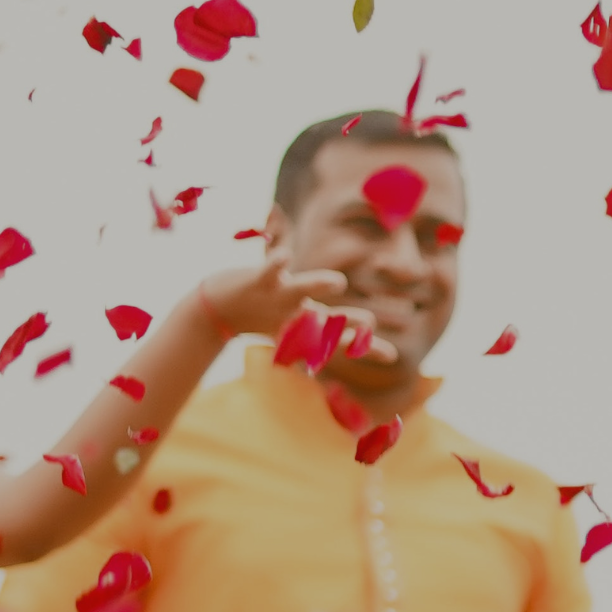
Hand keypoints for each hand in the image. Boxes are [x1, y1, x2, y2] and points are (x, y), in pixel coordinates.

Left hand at [194, 251, 367, 344]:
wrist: (220, 307)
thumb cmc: (266, 314)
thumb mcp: (303, 325)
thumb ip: (332, 327)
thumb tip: (358, 331)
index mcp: (308, 324)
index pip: (342, 336)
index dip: (365, 346)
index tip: (391, 356)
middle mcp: (295, 313)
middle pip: (324, 318)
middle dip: (346, 321)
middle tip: (369, 323)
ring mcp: (278, 297)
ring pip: (300, 290)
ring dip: (317, 285)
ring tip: (338, 282)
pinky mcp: (258, 280)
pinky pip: (269, 270)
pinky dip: (276, 262)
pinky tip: (284, 256)